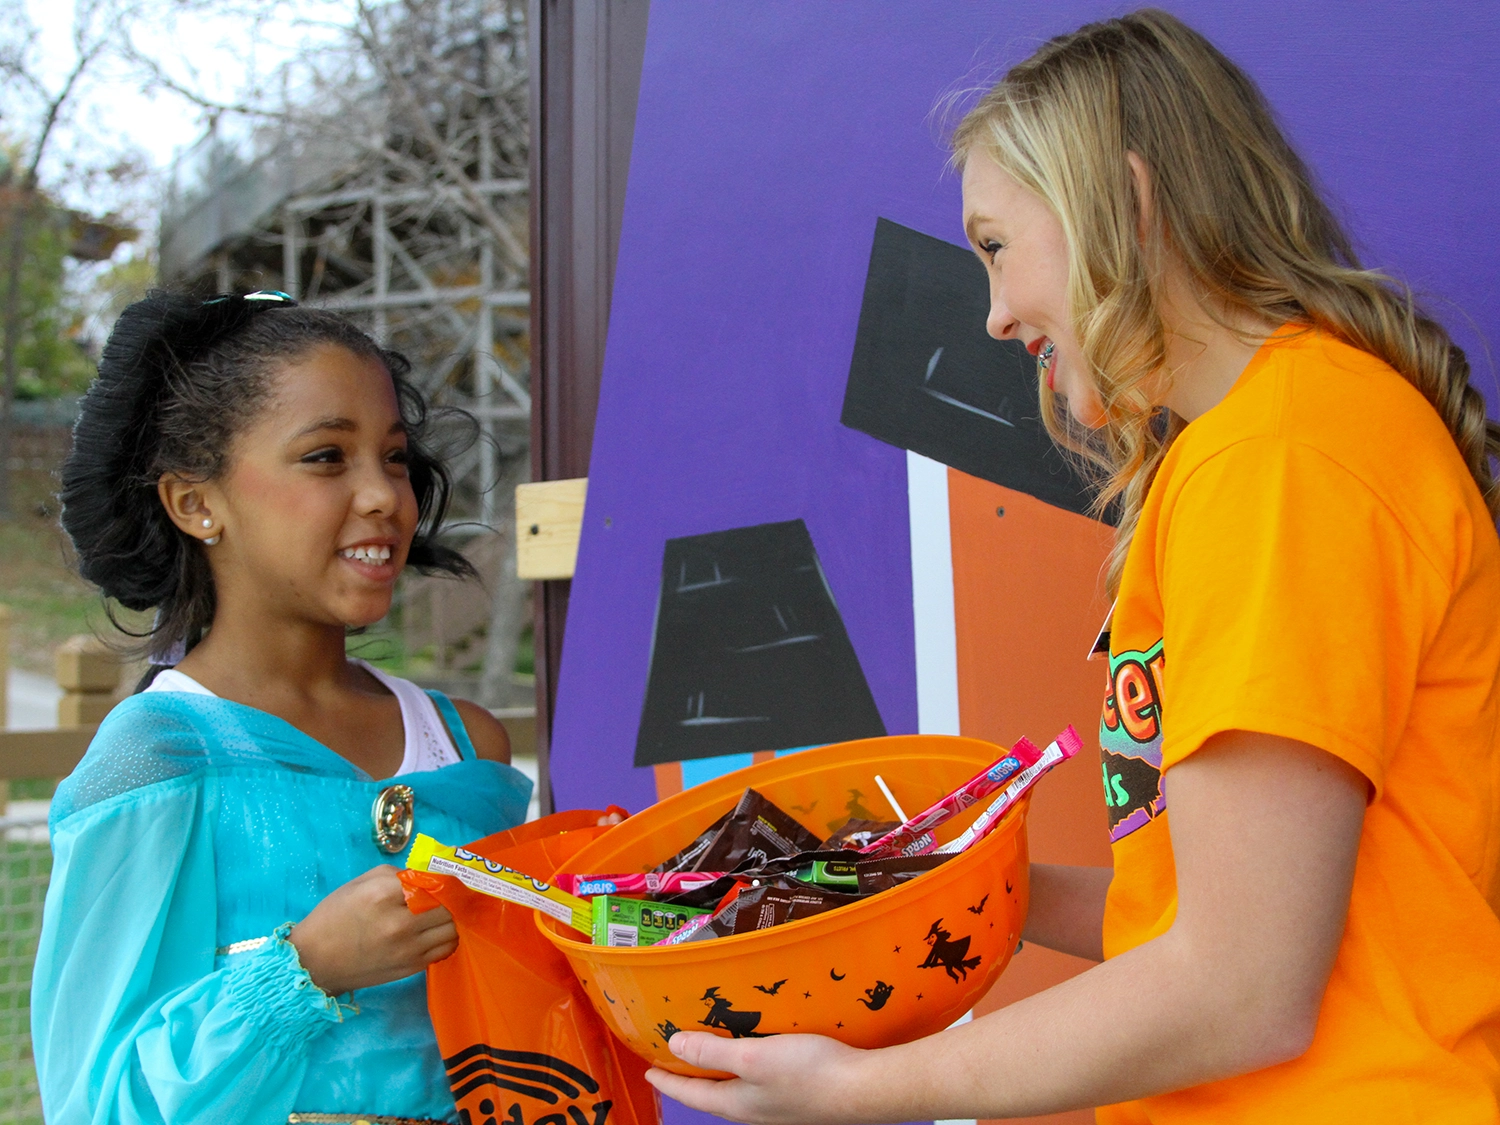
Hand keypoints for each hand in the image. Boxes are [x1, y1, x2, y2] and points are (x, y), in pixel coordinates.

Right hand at [288, 865, 456, 995]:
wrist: (316, 961)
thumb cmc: (336, 915)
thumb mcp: (361, 882)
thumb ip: (400, 874)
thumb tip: (431, 874)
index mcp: (384, 895)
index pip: (434, 881)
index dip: (446, 877)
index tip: (451, 874)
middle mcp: (400, 922)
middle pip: (449, 905)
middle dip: (453, 897)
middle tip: (453, 892)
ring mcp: (408, 948)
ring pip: (453, 927)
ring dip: (453, 917)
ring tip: (445, 910)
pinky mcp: (413, 967)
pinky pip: (446, 948)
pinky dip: (448, 936)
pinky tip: (437, 930)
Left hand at [645, 1032, 869, 1124]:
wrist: (862, 1090)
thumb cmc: (808, 1074)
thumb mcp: (754, 1057)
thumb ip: (713, 1051)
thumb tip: (674, 1046)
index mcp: (738, 1103)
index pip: (692, 1093)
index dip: (668, 1081)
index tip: (649, 1072)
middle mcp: (754, 1110)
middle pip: (712, 1094)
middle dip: (691, 1077)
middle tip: (674, 1060)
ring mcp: (776, 1106)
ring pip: (736, 1089)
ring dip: (718, 1072)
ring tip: (710, 1053)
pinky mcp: (796, 1096)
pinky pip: (758, 1082)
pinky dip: (745, 1069)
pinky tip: (757, 1054)